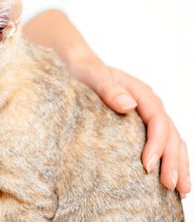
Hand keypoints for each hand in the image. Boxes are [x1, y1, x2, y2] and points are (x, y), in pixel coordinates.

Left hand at [69, 60, 190, 197]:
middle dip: (173, 161)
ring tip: (181, 191)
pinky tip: (169, 179)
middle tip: (171, 186)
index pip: (158, 121)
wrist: (77, 67)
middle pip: (170, 134)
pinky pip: (161, 143)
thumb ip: (109, 89)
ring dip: (178, 164)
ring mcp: (147, 115)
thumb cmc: (83, 71)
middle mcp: (149, 104)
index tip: (147, 166)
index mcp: (141, 93)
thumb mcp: (92, 76)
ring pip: (172, 141)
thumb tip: (129, 105)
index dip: (156, 144)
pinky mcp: (140, 125)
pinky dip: (169, 160)